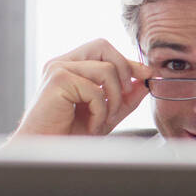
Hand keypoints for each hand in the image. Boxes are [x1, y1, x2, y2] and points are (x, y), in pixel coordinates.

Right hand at [11, 39, 152, 136]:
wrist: (49, 149)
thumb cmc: (71, 133)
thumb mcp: (107, 113)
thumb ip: (126, 97)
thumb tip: (146, 81)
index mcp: (71, 65)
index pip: (104, 51)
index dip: (128, 62)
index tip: (146, 74)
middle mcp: (62, 63)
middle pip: (103, 46)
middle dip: (124, 69)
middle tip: (126, 94)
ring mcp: (58, 69)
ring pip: (106, 69)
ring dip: (114, 99)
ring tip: (104, 118)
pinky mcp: (58, 80)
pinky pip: (96, 90)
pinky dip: (100, 112)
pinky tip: (91, 125)